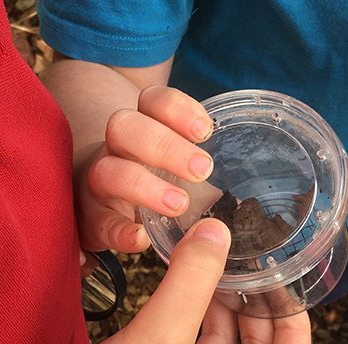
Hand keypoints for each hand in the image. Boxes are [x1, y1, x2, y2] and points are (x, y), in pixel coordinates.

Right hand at [43, 218, 313, 343]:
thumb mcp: (162, 334)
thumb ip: (193, 279)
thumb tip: (218, 232)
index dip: (297, 326)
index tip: (285, 287)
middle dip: (257, 310)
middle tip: (250, 270)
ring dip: (223, 308)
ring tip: (213, 269)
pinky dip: (192, 314)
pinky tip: (178, 288)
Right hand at [74, 85, 214, 252]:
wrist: (99, 205)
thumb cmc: (151, 181)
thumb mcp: (173, 164)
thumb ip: (200, 163)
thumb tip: (255, 174)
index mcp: (139, 129)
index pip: (150, 101)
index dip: (176, 109)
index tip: (206, 131)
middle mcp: (114, 149)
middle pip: (124, 127)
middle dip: (165, 145)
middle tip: (202, 169)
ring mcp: (98, 183)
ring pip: (107, 171)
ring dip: (143, 185)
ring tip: (178, 204)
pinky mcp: (91, 220)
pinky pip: (98, 222)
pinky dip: (119, 230)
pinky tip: (141, 238)